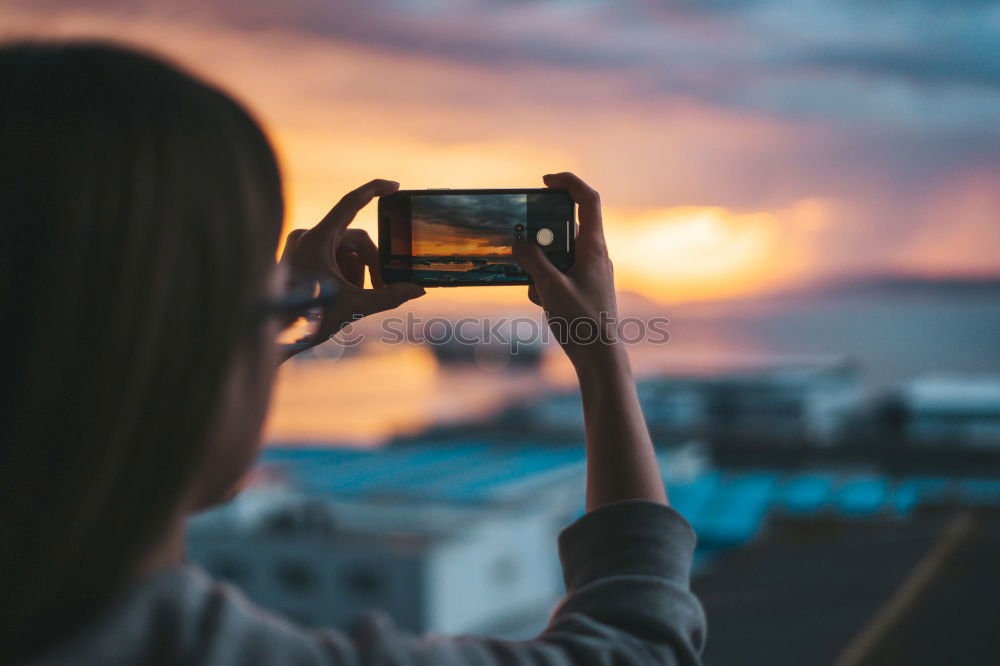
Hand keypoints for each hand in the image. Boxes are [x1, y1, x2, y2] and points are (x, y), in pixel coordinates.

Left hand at [279, 179, 424, 352]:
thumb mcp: (355, 307)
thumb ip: (390, 297)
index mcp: (317, 240)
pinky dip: (343, 274)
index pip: (350, 202)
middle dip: (372, 264)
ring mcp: (303, 247)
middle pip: (356, 240)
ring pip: (346, 251)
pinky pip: (332, 257)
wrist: (275, 334)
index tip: (395, 187)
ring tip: (351, 297)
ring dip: (356, 273)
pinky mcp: (300, 257)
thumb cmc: (308, 320)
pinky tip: (339, 296)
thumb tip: (418, 290)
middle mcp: (308, 237)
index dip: (375, 189)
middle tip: (381, 288)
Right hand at [512, 172, 619, 368]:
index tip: (543, 182)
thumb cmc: (582, 321)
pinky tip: (544, 304)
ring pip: (557, 254)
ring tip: (537, 291)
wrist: (599, 357)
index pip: (587, 200)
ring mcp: (589, 271)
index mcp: (594, 246)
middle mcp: (594, 254)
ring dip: (540, 267)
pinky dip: (544, 284)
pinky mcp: (581, 287)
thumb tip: (518, 242)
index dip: (567, 183)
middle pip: (565, 227)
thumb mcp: (551, 288)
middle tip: (524, 246)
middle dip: (541, 237)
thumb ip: (533, 260)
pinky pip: (557, 274)